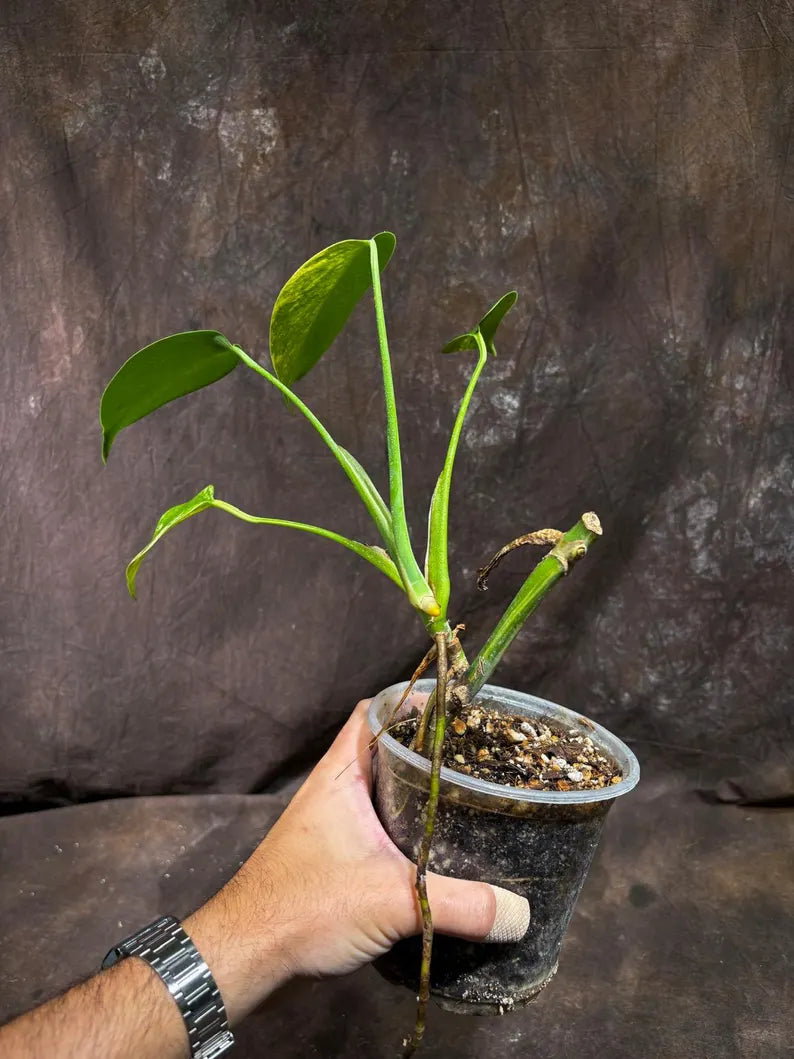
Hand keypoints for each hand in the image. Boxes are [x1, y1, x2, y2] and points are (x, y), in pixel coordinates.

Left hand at [186, 699, 528, 1022]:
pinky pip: (380, 834)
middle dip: (430, 754)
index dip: (413, 703)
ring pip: (384, 796)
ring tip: (469, 805)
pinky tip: (439, 855)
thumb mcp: (392, 901)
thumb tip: (520, 914)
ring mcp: (332, 828)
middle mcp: (335, 793)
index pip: (376, 713)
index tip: (459, 711)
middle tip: (478, 761)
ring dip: (420, 799)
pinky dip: (408, 836)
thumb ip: (460, 905)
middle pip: (388, 753)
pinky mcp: (334, 863)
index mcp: (340, 775)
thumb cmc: (303, 908)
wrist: (244, 958)